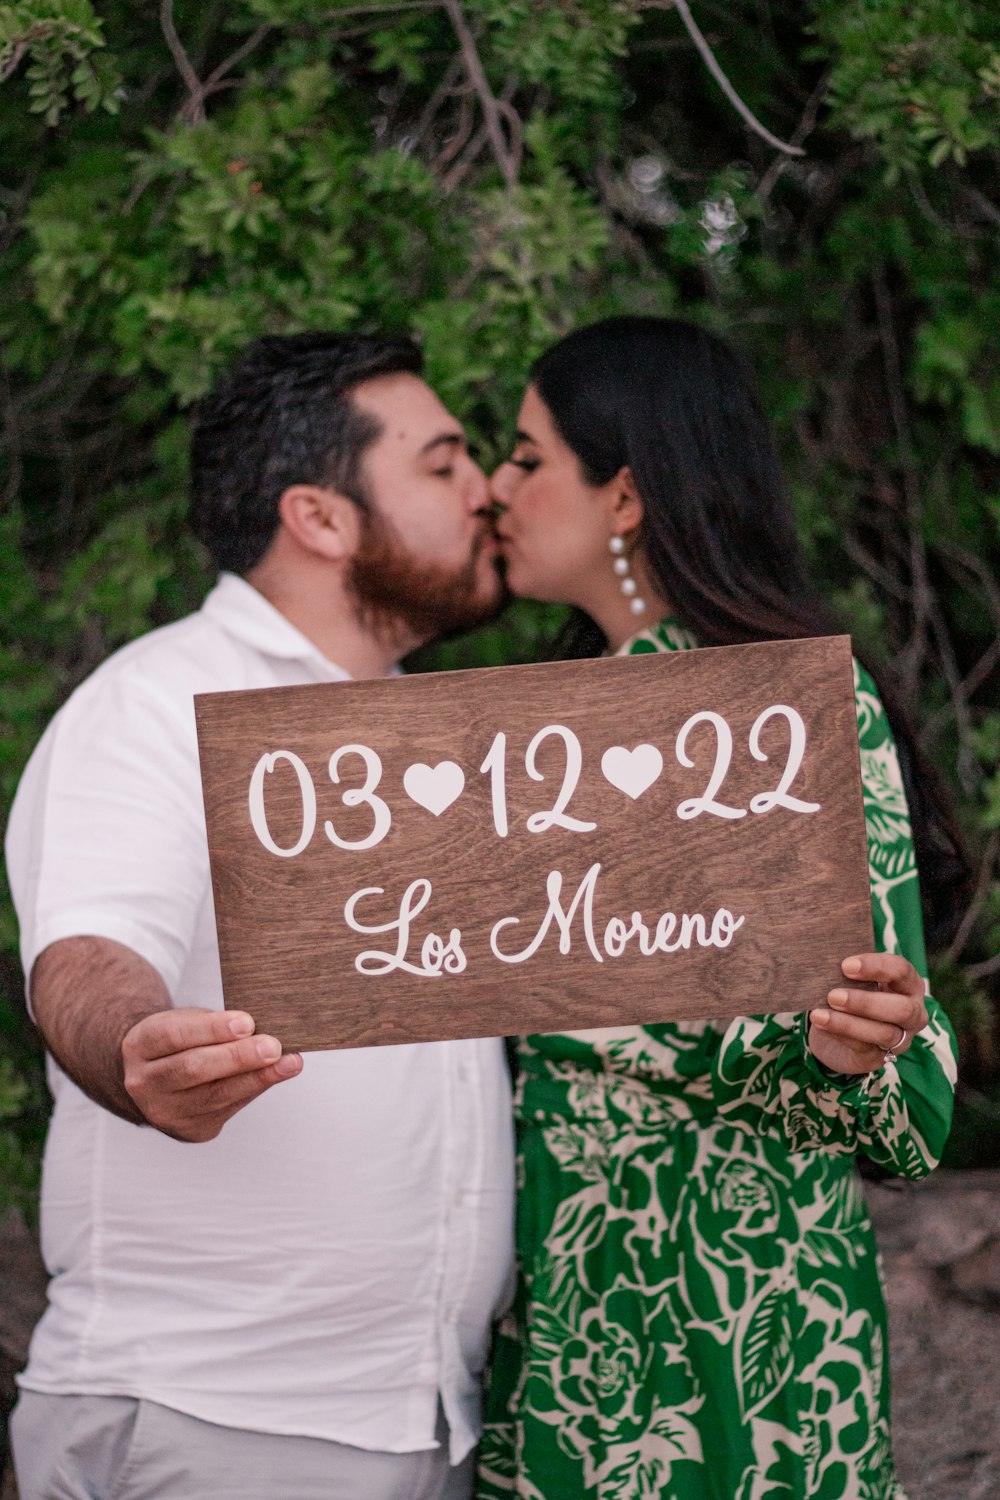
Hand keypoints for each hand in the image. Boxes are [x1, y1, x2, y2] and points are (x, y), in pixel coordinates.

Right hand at [121, 1008, 302, 1141]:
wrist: (157, 1077)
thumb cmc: (180, 1041)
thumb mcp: (186, 1022)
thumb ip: (216, 1025)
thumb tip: (263, 1029)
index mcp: (139, 1045)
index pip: (174, 1035)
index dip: (212, 1029)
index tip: (247, 1022)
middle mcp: (145, 1082)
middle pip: (193, 1069)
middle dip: (237, 1058)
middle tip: (272, 1047)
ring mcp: (164, 1111)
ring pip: (214, 1095)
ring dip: (257, 1078)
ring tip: (289, 1063)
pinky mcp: (189, 1130)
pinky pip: (226, 1109)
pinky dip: (254, 1090)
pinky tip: (276, 1076)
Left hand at [808, 953, 928, 1076]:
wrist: (838, 1031)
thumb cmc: (851, 993)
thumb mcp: (854, 978)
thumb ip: (849, 968)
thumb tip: (825, 954)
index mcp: (909, 984)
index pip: (902, 970)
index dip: (877, 966)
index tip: (846, 966)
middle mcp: (913, 1013)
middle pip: (902, 1009)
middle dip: (866, 1002)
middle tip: (833, 996)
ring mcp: (901, 1039)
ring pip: (884, 1033)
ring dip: (849, 1023)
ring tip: (819, 1015)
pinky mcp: (881, 1057)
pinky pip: (864, 1048)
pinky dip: (841, 1035)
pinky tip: (822, 1025)